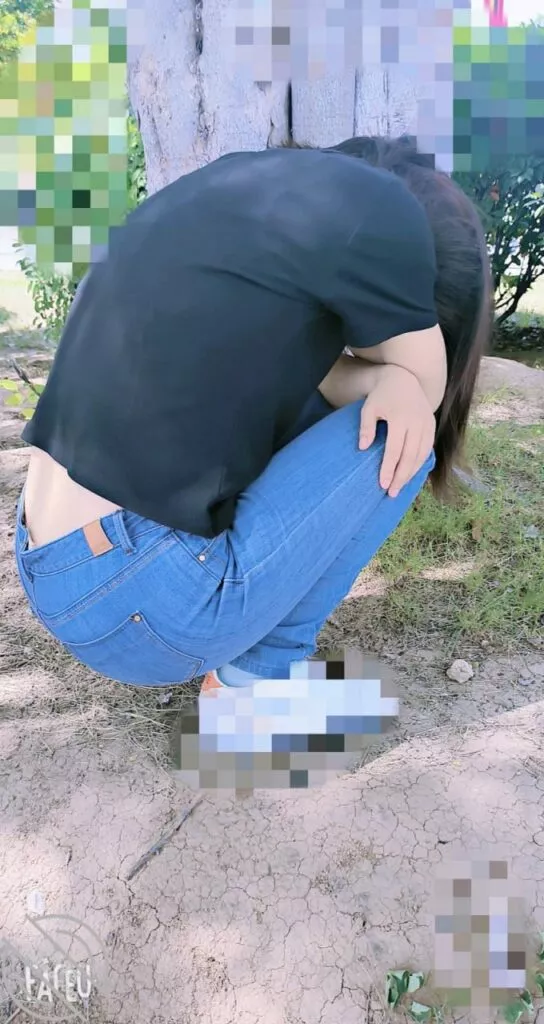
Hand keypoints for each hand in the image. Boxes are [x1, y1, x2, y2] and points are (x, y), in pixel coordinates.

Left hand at [359, 364, 435, 497]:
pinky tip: (411, 473)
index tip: (383, 484)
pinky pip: (427, 449)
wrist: (403, 378)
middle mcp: (417, 423)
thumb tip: (362, 449)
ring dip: (411, 473)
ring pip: (422, 455)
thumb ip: (366, 427)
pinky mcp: (432, 425)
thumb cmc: (381, 396)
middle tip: (392, 493)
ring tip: (400, 487)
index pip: (394, 450)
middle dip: (401, 477)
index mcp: (400, 418)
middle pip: (410, 456)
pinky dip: (420, 463)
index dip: (389, 469)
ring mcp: (427, 424)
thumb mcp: (369, 408)